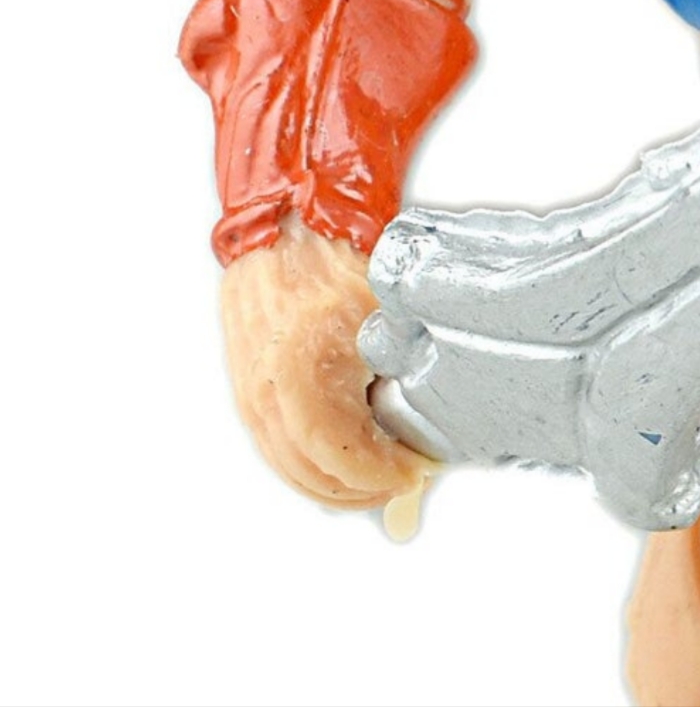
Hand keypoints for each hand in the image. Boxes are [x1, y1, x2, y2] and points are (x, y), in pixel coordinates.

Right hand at [219, 218, 434, 525]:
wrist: (284, 229)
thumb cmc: (335, 259)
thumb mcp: (386, 310)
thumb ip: (407, 362)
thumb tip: (435, 411)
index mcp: (298, 372)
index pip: (336, 454)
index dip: (377, 475)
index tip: (412, 475)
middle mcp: (264, 392)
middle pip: (309, 474)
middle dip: (361, 489)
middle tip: (401, 483)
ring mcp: (250, 396)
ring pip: (288, 468)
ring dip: (334, 484)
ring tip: (377, 480)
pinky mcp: (246, 392)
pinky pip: (275, 448)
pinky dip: (308, 466)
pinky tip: (342, 463)